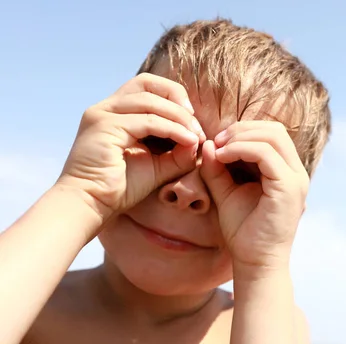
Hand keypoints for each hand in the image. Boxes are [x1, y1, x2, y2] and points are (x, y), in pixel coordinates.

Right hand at [57, 73, 204, 220]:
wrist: (92, 204)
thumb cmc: (121, 188)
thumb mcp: (157, 165)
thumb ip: (178, 152)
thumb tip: (198, 140)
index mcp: (116, 112)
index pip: (148, 86)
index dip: (175, 97)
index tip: (194, 123)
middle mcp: (107, 107)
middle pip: (148, 83)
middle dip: (178, 100)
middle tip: (197, 126)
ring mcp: (103, 114)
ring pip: (151, 101)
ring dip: (179, 117)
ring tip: (196, 136)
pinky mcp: (105, 126)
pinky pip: (148, 121)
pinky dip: (172, 129)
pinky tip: (187, 142)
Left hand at [201, 121, 308, 276]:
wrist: (255, 262)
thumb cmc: (244, 231)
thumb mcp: (226, 192)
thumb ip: (218, 168)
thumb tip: (208, 142)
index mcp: (286, 172)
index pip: (271, 134)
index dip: (242, 131)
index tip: (216, 143)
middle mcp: (296, 172)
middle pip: (275, 129)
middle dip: (242, 129)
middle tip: (216, 141)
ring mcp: (295, 179)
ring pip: (273, 136)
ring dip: (240, 137)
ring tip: (218, 149)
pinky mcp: (288, 188)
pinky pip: (266, 154)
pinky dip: (241, 149)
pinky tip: (222, 157)